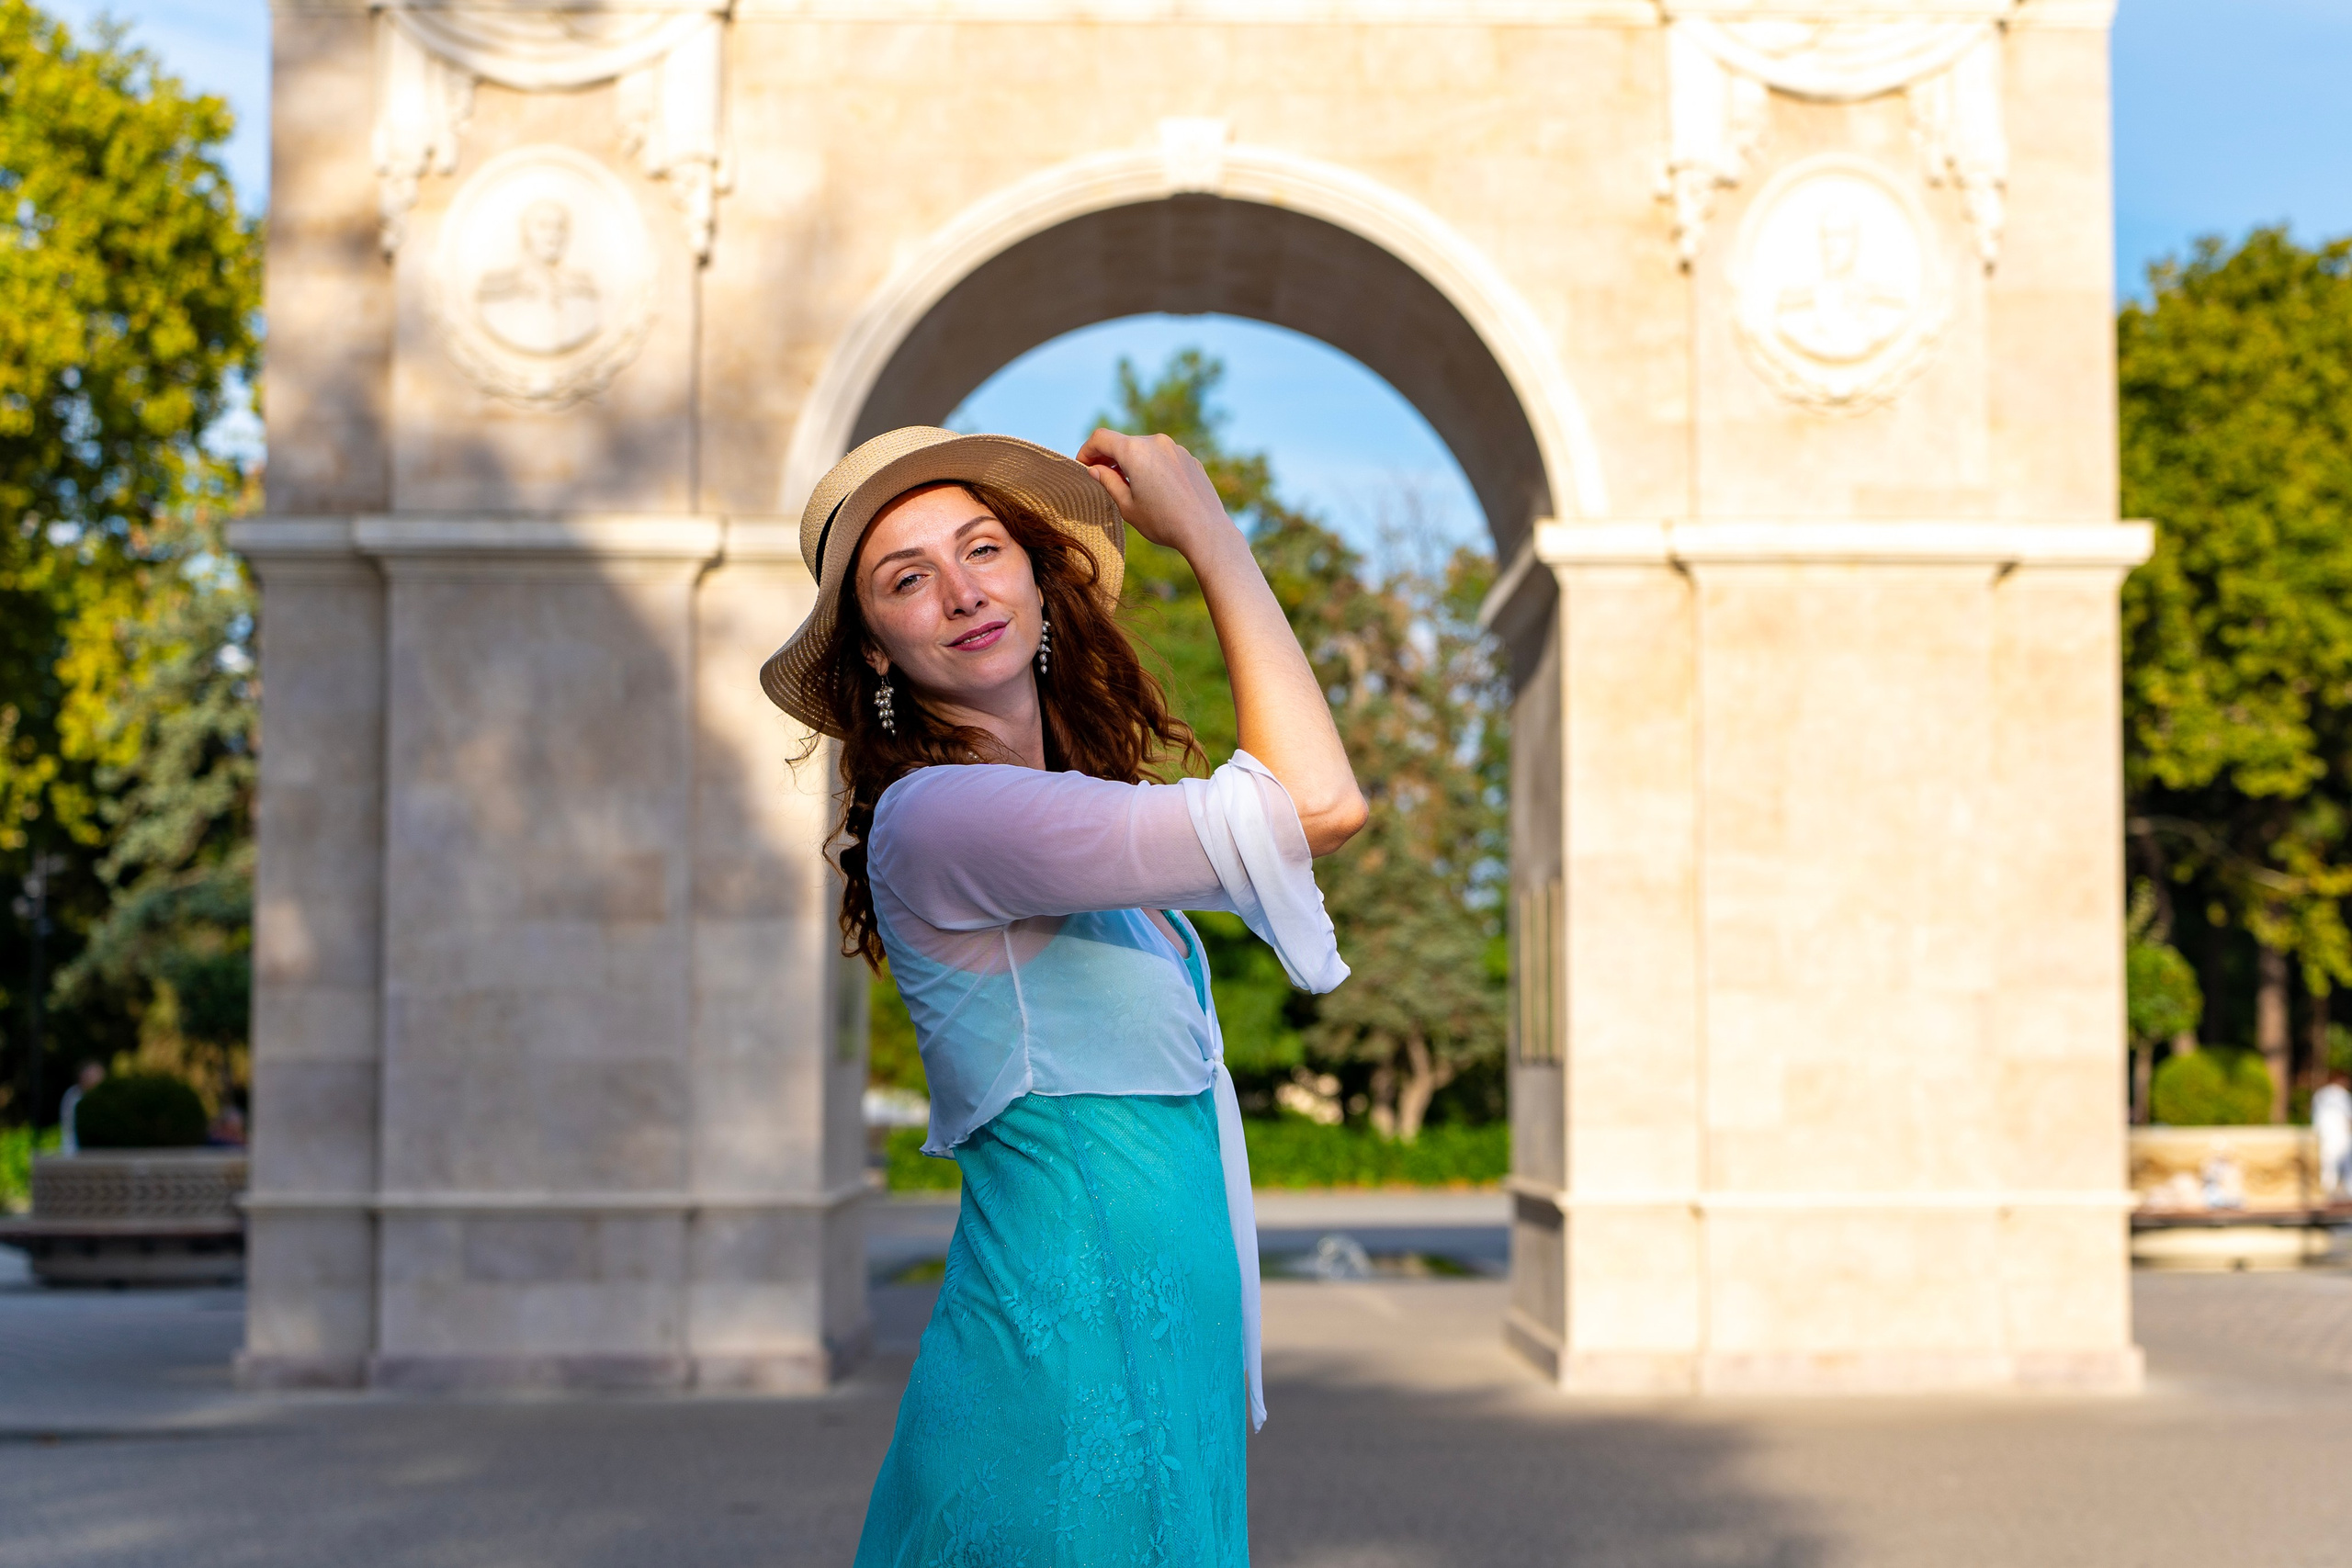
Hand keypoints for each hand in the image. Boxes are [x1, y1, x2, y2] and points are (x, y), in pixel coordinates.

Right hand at [1074, 429, 1234, 555]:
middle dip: (1109, 458)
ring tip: (1129, 487)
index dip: (1086, 450)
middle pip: (1123, 443)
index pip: (1101, 438)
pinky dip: (1152, 467)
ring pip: (1144, 449)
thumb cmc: (1163, 522)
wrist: (1205, 530)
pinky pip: (1163, 457)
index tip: (1082, 466)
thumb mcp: (1127, 506)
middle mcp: (1156, 442)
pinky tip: (1155, 490)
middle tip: (1102, 479)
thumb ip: (1108, 482)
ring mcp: (1176, 449)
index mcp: (1135, 451)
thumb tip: (1095, 469)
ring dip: (1132, 463)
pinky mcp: (1189, 459)